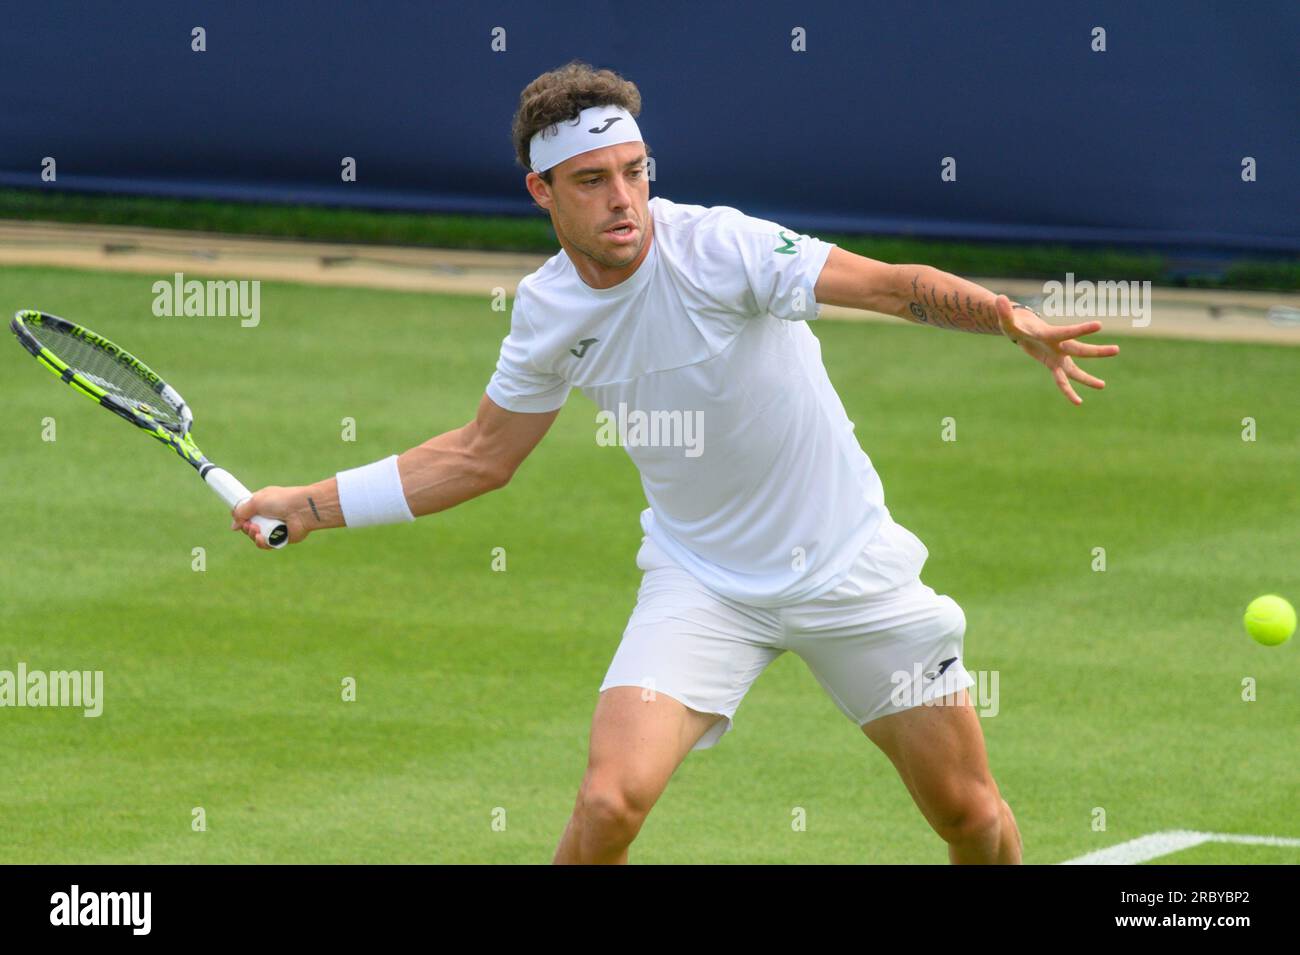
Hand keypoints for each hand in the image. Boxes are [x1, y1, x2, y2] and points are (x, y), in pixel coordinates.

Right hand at [230, 485, 311, 549]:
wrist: (302, 509)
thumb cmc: (281, 501)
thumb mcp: (256, 501)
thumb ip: (241, 511)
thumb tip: (234, 526)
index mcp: (262, 504)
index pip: (246, 513)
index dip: (241, 517)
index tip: (238, 518)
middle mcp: (268, 516)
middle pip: (249, 527)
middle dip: (246, 528)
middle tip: (250, 525)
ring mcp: (275, 527)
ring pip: (256, 537)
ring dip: (253, 535)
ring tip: (256, 530)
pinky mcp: (281, 538)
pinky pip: (267, 544)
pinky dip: (262, 543)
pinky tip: (261, 538)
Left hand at [995, 295, 1119, 404]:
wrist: (1022, 329)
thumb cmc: (1015, 324)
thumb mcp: (1007, 320)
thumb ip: (1004, 312)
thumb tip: (999, 298)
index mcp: (1050, 334)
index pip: (1067, 332)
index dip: (1081, 330)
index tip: (1099, 325)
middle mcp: (1058, 346)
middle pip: (1079, 350)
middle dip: (1097, 351)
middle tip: (1117, 350)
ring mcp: (1058, 357)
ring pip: (1075, 370)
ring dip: (1087, 379)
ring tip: (1102, 386)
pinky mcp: (1054, 365)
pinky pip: (1062, 381)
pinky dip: (1069, 392)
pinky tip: (1078, 402)